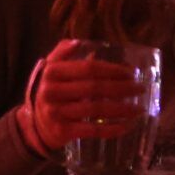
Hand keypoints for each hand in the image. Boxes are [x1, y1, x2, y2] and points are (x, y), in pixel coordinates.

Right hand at [29, 40, 145, 150]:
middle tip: (140, 89)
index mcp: (52, 72)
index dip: (112, 70)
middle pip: (95, 88)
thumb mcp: (51, 69)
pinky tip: (126, 126)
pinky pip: (92, 130)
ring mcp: (57, 113)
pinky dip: (111, 129)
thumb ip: (63, 52)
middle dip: (122, 88)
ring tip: (139, 108)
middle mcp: (52, 92)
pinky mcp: (62, 131)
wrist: (34, 124)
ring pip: (96, 109)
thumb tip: (80, 42)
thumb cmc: (52, 91)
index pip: (89, 68)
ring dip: (121, 109)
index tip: (131, 73)